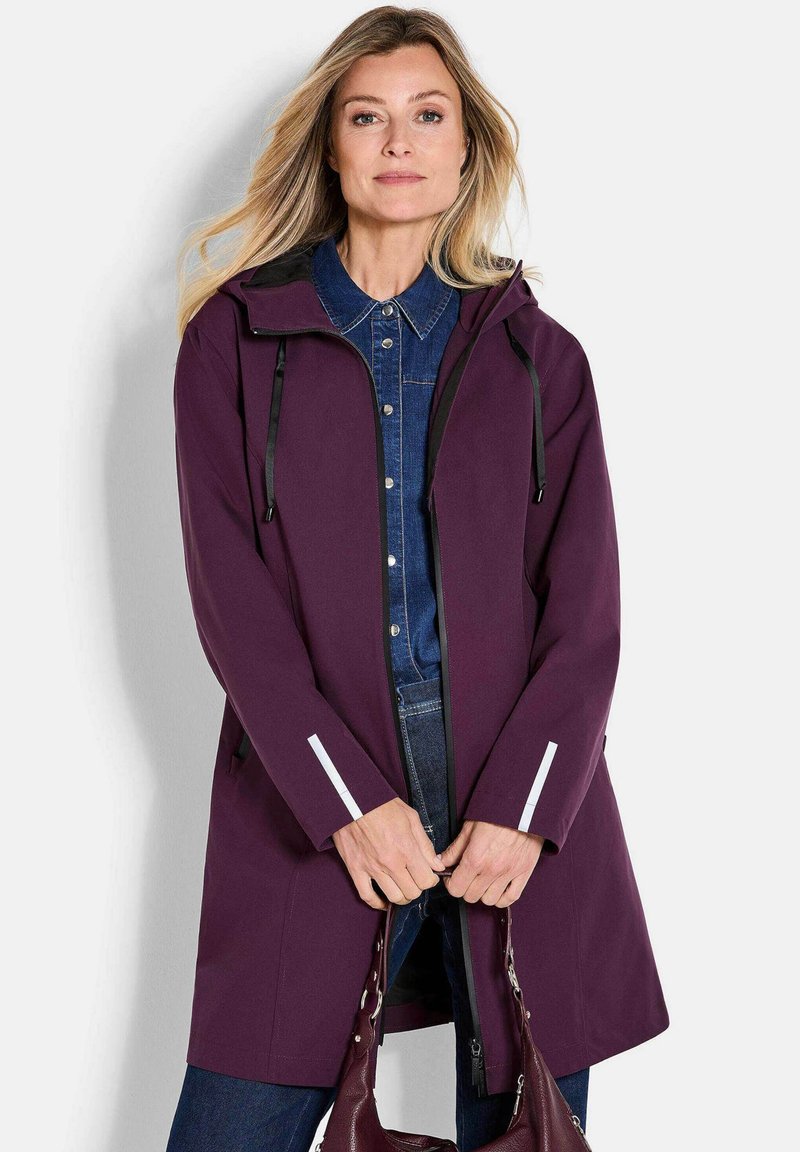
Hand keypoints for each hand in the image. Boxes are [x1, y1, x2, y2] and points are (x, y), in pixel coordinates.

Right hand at [332, 798, 446, 909]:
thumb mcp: (411, 817)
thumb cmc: (381, 804)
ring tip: (402, 886)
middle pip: (412, 892)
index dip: (430, 879)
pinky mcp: (356, 869)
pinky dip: (377, 903)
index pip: (426, 880)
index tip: (428, 874)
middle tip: (415, 878)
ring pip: (394, 897)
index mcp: (406, 849)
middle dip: (417, 887)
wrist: (351, 800)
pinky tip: (384, 900)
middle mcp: (390, 862)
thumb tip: (436, 863)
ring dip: (401, 895)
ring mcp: (372, 868)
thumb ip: (425, 844)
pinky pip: (367, 896)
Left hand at [437, 820, 545, 906]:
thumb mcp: (469, 827)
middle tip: (467, 876)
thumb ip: (455, 848)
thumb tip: (441, 861)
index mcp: (475, 858)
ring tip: (483, 881)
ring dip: (483, 893)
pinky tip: (498, 887)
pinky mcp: (524, 872)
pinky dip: (503, 897)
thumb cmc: (496, 813)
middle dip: (466, 888)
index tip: (453, 877)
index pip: (456, 888)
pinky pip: (511, 898)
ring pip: (489, 900)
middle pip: (471, 897)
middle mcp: (491, 869)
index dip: (451, 884)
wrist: (523, 807)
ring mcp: (509, 873)